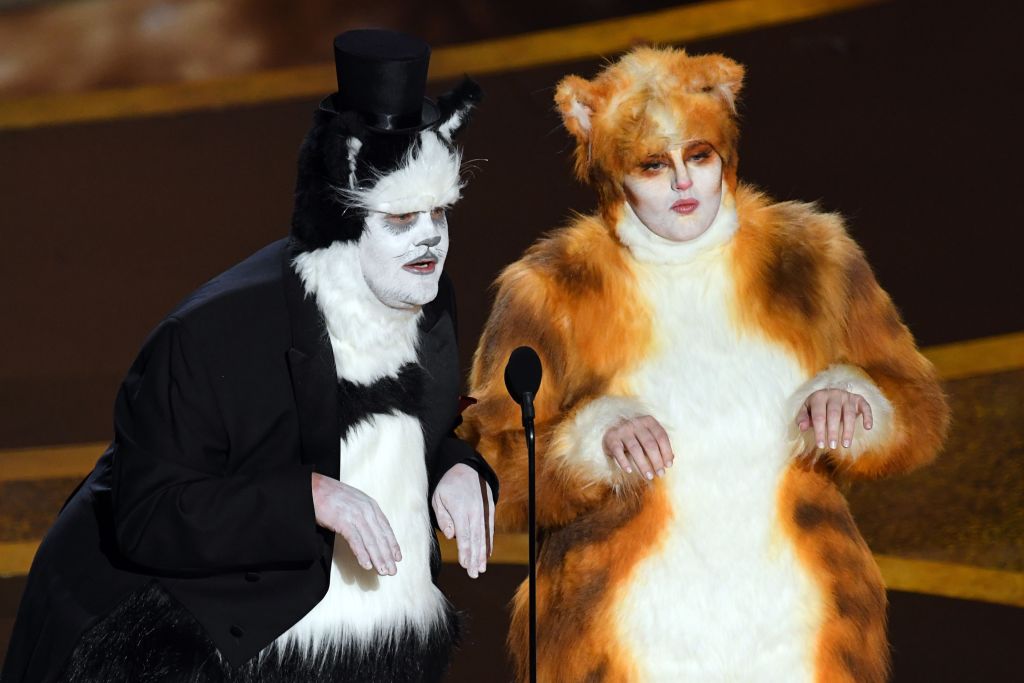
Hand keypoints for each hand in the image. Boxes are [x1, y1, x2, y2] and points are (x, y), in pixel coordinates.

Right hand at [311, 472, 400, 575]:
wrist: (313, 488)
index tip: (398, 557)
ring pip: (371, 541)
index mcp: (371, 505)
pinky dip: (362, 554)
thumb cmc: (332, 496)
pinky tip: (366, 565)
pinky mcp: (343, 521)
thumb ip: (365, 514)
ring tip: (383, 571)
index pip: (386, 528)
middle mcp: (366, 510)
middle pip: (380, 537)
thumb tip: (372, 531)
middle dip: (388, 556)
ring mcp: (355, 515)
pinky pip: (356, 541)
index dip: (393, 544)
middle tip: (392, 571)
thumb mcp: (355, 501)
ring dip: (378, 558)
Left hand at [432, 463, 494, 578]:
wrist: (465, 467)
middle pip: (476, 539)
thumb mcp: (438, 498)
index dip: (465, 551)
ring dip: (483, 553)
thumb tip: (452, 536)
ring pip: (484, 535)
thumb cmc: (446, 485)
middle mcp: (475, 511)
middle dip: (475, 558)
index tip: (465, 565)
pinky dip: (488, 542)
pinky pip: (489, 529)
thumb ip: (444, 517)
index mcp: (461, 509)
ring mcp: (484, 510)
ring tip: (481, 569)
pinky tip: (487, 554)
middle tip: (474, 574)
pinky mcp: (489, 509)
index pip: (464, 535)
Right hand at [602, 415, 673, 478]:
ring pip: (635, 449)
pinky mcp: (611, 438)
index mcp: (648, 421)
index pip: (661, 436)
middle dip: (656, 461)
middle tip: (660, 474)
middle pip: (649, 444)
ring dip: (643, 465)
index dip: (666, 451)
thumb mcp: (649, 437)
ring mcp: (623, 430)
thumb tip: (670, 460)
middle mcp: (636, 423)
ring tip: (649, 476)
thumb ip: (660, 446)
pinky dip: (624, 462)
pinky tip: (629, 471)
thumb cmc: (635, 436)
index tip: (669, 465)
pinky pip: (618, 452)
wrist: (612, 431)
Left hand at [796, 388, 872, 451]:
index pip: (819, 416)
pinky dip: (868, 416)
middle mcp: (833, 394)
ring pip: (849, 413)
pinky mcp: (858, 399)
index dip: (819, 431)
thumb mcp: (806, 410)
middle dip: (833, 431)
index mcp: (819, 397)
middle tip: (832, 446)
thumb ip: (803, 418)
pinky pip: (865, 406)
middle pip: (834, 414)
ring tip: (845, 444)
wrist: (830, 393)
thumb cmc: (817, 407)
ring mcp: (847, 396)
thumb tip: (802, 427)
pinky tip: (868, 427)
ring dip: (848, 430)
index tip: (821, 445)